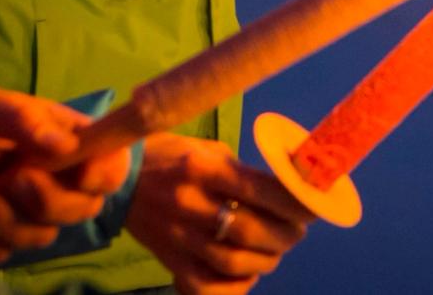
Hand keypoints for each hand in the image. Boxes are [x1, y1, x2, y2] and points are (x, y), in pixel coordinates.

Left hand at [0, 81, 131, 263]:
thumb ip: (21, 118)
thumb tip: (65, 145)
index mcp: (67, 141)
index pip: (112, 164)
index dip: (103, 174)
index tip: (77, 174)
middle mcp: (58, 179)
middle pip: (84, 208)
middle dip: (45, 200)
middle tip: (12, 178)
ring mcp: (30, 213)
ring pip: (41, 236)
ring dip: (0, 217)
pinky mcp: (0, 239)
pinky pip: (3, 254)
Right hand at [127, 132, 313, 294]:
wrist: (118, 178)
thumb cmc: (174, 156)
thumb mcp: (211, 151)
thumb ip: (246, 173)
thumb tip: (291, 192)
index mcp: (203, 168)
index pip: (259, 190)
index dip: (294, 203)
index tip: (314, 206)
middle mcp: (189, 203)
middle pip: (250, 231)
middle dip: (285, 235)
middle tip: (296, 231)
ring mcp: (177, 237)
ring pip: (233, 262)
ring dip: (266, 260)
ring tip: (275, 249)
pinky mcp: (168, 260)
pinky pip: (206, 288)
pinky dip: (235, 287)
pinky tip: (246, 274)